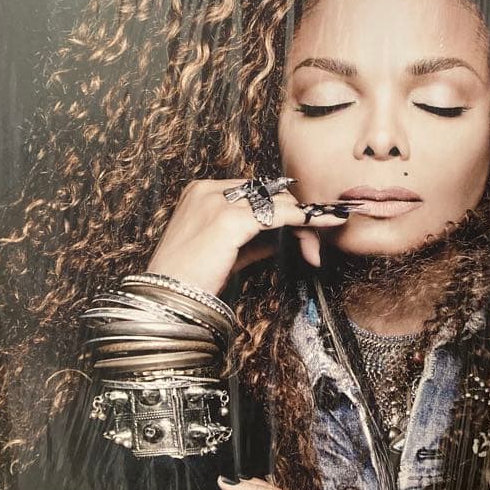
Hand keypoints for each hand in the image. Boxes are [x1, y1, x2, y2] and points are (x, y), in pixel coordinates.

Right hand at [147, 179, 352, 294]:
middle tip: (314, 246)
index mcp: (201, 191)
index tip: (302, 228)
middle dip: (295, 217)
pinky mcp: (230, 219)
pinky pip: (280, 214)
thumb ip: (251, 238)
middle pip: (268, 194)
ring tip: (318, 246)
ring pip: (277, 203)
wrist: (166, 299)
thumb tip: (283, 236)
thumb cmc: (191, 280)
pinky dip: (305, 219)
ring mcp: (218, 201)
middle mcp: (208, 190)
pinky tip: (323, 224)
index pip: (254, 192)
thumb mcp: (224, 251)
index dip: (280, 210)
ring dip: (304, 222)